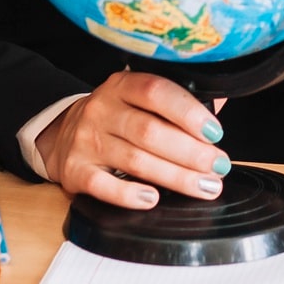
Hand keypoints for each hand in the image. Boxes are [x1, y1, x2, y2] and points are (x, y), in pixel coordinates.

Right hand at [36, 70, 230, 208]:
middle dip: (191, 152)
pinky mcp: (75, 170)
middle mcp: (101, 109)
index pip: (156, 91)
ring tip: (205, 186)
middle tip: (219, 166)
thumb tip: (218, 111)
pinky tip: (153, 198)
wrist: (64, 133)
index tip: (215, 132)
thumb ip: (176, 104)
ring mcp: (86, 140)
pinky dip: (129, 194)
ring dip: (176, 177)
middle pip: (150, 131)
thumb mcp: (140, 100)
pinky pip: (103, 185)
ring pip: (135, 160)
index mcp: (121, 85)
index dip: (188, 112)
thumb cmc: (117, 117)